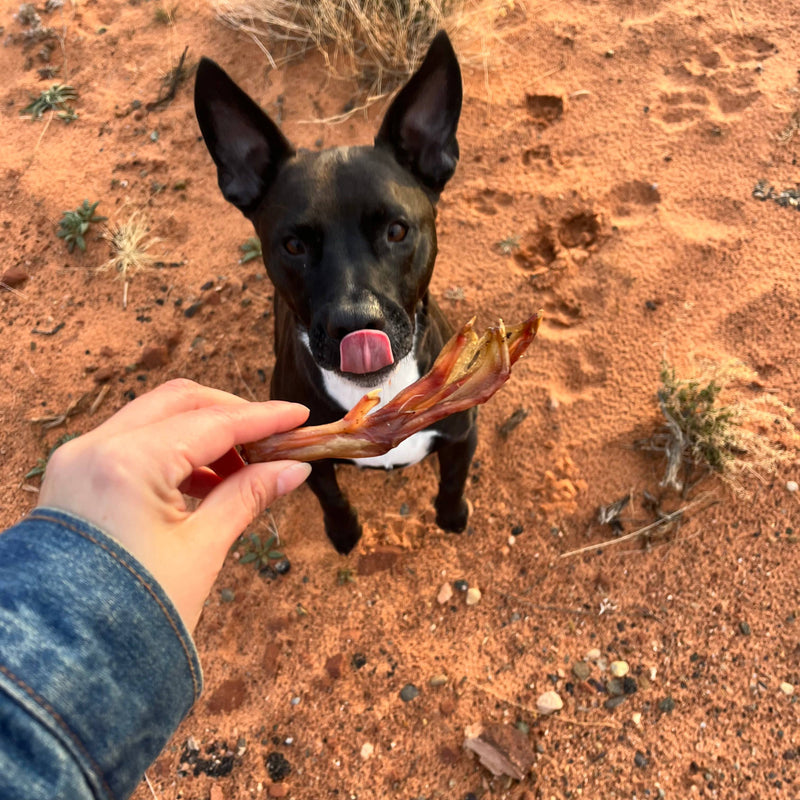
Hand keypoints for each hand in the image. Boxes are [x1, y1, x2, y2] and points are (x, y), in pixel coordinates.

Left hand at [38, 379, 310, 630]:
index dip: (263, 418)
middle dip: (232, 415)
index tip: (299, 415)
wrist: (66, 663)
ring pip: (156, 417)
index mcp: (127, 464)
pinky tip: (208, 481)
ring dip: (204, 434)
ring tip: (244, 470)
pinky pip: (135, 443)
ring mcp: (79, 460)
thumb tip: (293, 469)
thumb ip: (248, 496)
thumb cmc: (132, 614)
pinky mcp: (76, 476)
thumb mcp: (201, 550)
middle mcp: (95, 448)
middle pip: (180, 402)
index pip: (211, 422)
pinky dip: (175, 451)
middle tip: (273, 439)